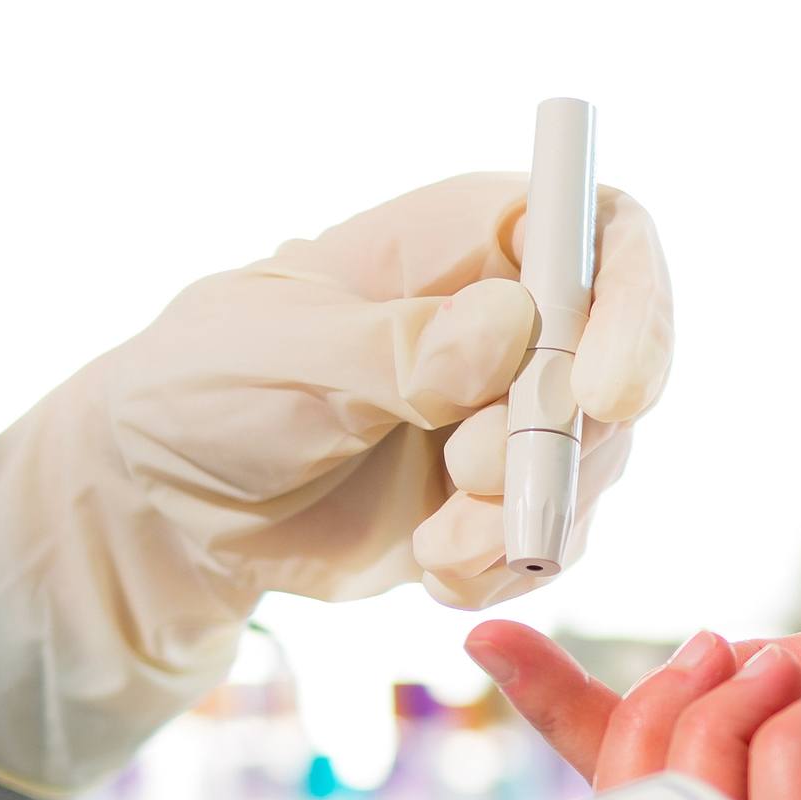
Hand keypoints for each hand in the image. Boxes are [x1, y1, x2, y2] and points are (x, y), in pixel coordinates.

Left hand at [0, 171, 676, 794]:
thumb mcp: (279, 355)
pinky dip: (507, 566)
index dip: (632, 304)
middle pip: (620, 364)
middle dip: (559, 440)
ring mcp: (516, 415)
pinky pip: (559, 538)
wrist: (168, 505)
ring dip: (526, 515)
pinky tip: (431, 567)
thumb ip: (396, 347)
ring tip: (434, 541)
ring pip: (597, 463)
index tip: (603, 394)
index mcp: (466, 242)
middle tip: (469, 478)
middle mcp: (514, 320)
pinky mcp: (506, 501)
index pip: (603, 233)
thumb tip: (509, 323)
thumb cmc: (204, 390)